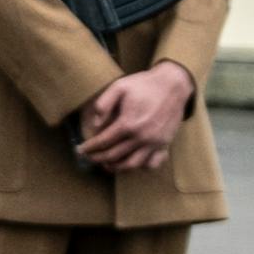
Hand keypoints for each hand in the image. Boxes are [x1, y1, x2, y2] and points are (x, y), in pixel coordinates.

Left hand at [74, 63, 192, 173]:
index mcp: (128, 123)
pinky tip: (132, 163)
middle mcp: (142, 137)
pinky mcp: (165, 144)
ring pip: (133, 164)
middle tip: (89, 158)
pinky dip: (141, 167)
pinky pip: (153, 163)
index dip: (90, 147)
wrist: (173, 85)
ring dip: (117, 168)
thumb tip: (95, 124)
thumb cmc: (143, 85)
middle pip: (115, 155)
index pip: (103, 141)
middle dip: (98, 158)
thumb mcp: (119, 87)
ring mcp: (155, 142)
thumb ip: (103, 104)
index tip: (80, 150)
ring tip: (106, 166)